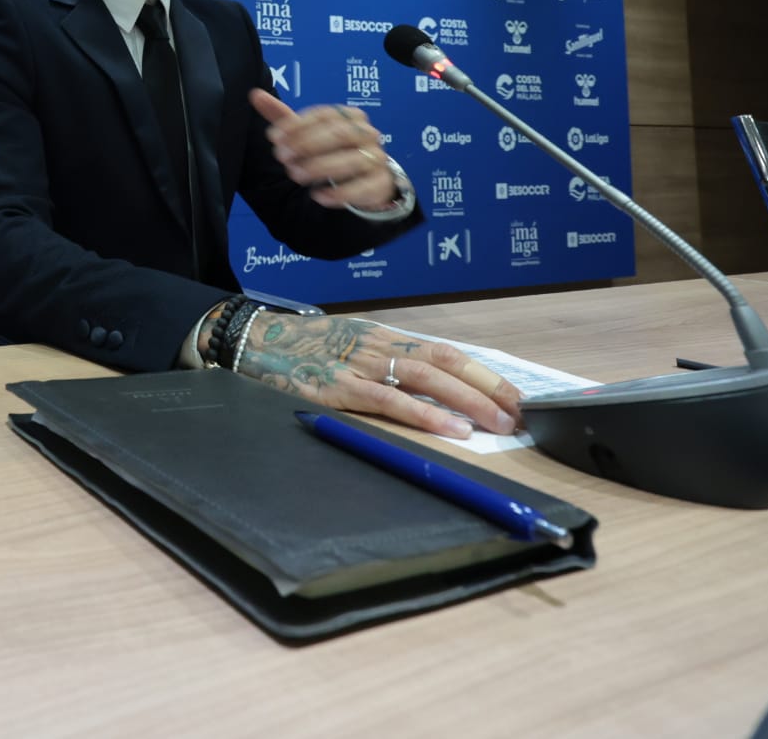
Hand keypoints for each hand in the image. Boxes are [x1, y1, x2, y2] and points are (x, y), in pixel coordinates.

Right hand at [237, 313, 521, 437]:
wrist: (247, 340)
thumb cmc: (295, 350)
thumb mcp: (345, 347)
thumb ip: (380, 363)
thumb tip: (425, 388)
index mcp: (382, 336)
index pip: (446, 352)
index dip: (483, 374)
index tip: (514, 396)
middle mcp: (377, 345)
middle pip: (447, 361)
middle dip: (489, 387)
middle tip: (521, 413)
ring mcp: (358, 364)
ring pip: (427, 377)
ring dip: (469, 401)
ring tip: (499, 423)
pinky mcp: (337, 387)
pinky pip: (389, 401)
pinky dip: (425, 415)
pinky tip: (452, 430)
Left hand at [247, 88, 398, 210]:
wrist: (365, 178)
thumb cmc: (333, 150)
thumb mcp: (308, 134)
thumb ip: (283, 117)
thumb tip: (254, 94)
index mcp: (350, 116)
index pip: (324, 114)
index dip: (297, 125)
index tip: (274, 137)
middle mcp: (366, 134)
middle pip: (339, 134)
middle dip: (307, 145)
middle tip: (282, 157)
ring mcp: (376, 158)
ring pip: (352, 160)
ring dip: (319, 167)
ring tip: (295, 174)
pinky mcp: (380, 183)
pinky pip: (363, 187)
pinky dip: (340, 193)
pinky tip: (318, 196)